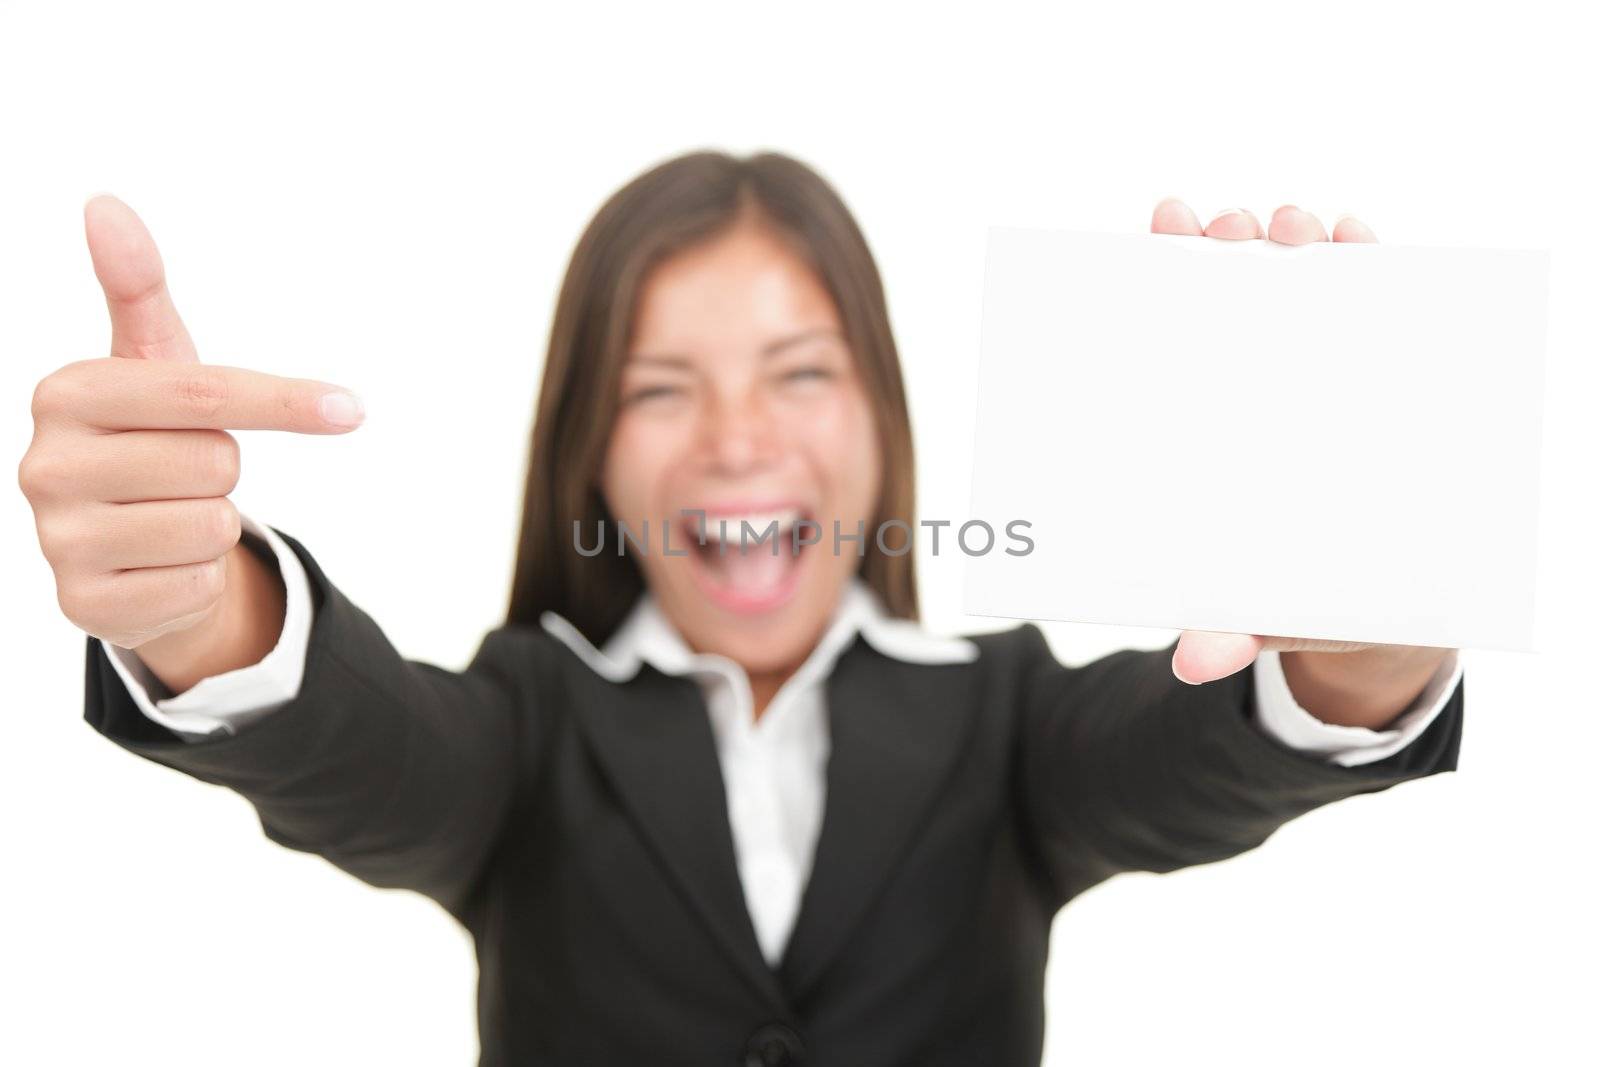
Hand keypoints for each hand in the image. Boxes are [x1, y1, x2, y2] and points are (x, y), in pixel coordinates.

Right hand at [17, 196, 364, 651]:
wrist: (124, 546)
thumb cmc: (150, 438)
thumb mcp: (151, 364)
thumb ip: (137, 288)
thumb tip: (105, 203)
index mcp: (65, 394)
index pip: (200, 393)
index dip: (285, 402)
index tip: (351, 409)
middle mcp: (45, 464)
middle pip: (215, 460)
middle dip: (222, 468)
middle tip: (184, 473)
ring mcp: (59, 539)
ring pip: (213, 524)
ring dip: (213, 523)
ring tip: (170, 516)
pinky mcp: (86, 605)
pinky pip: (199, 582)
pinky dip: (198, 576)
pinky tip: (160, 565)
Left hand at [1147, 199, 1452, 728]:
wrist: (1378, 605)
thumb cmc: (1298, 600)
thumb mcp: (1265, 611)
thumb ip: (1229, 625)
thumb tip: (1193, 663)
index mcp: (1208, 428)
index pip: (1174, 337)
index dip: (1163, 276)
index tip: (1162, 227)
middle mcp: (1252, 386)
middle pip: (1229, 299)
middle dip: (1227, 250)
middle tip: (1229, 226)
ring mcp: (1313, 371)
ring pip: (1296, 290)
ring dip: (1291, 245)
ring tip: (1290, 223)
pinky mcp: (1373, 372)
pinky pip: (1370, 307)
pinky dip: (1365, 265)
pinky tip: (1356, 235)